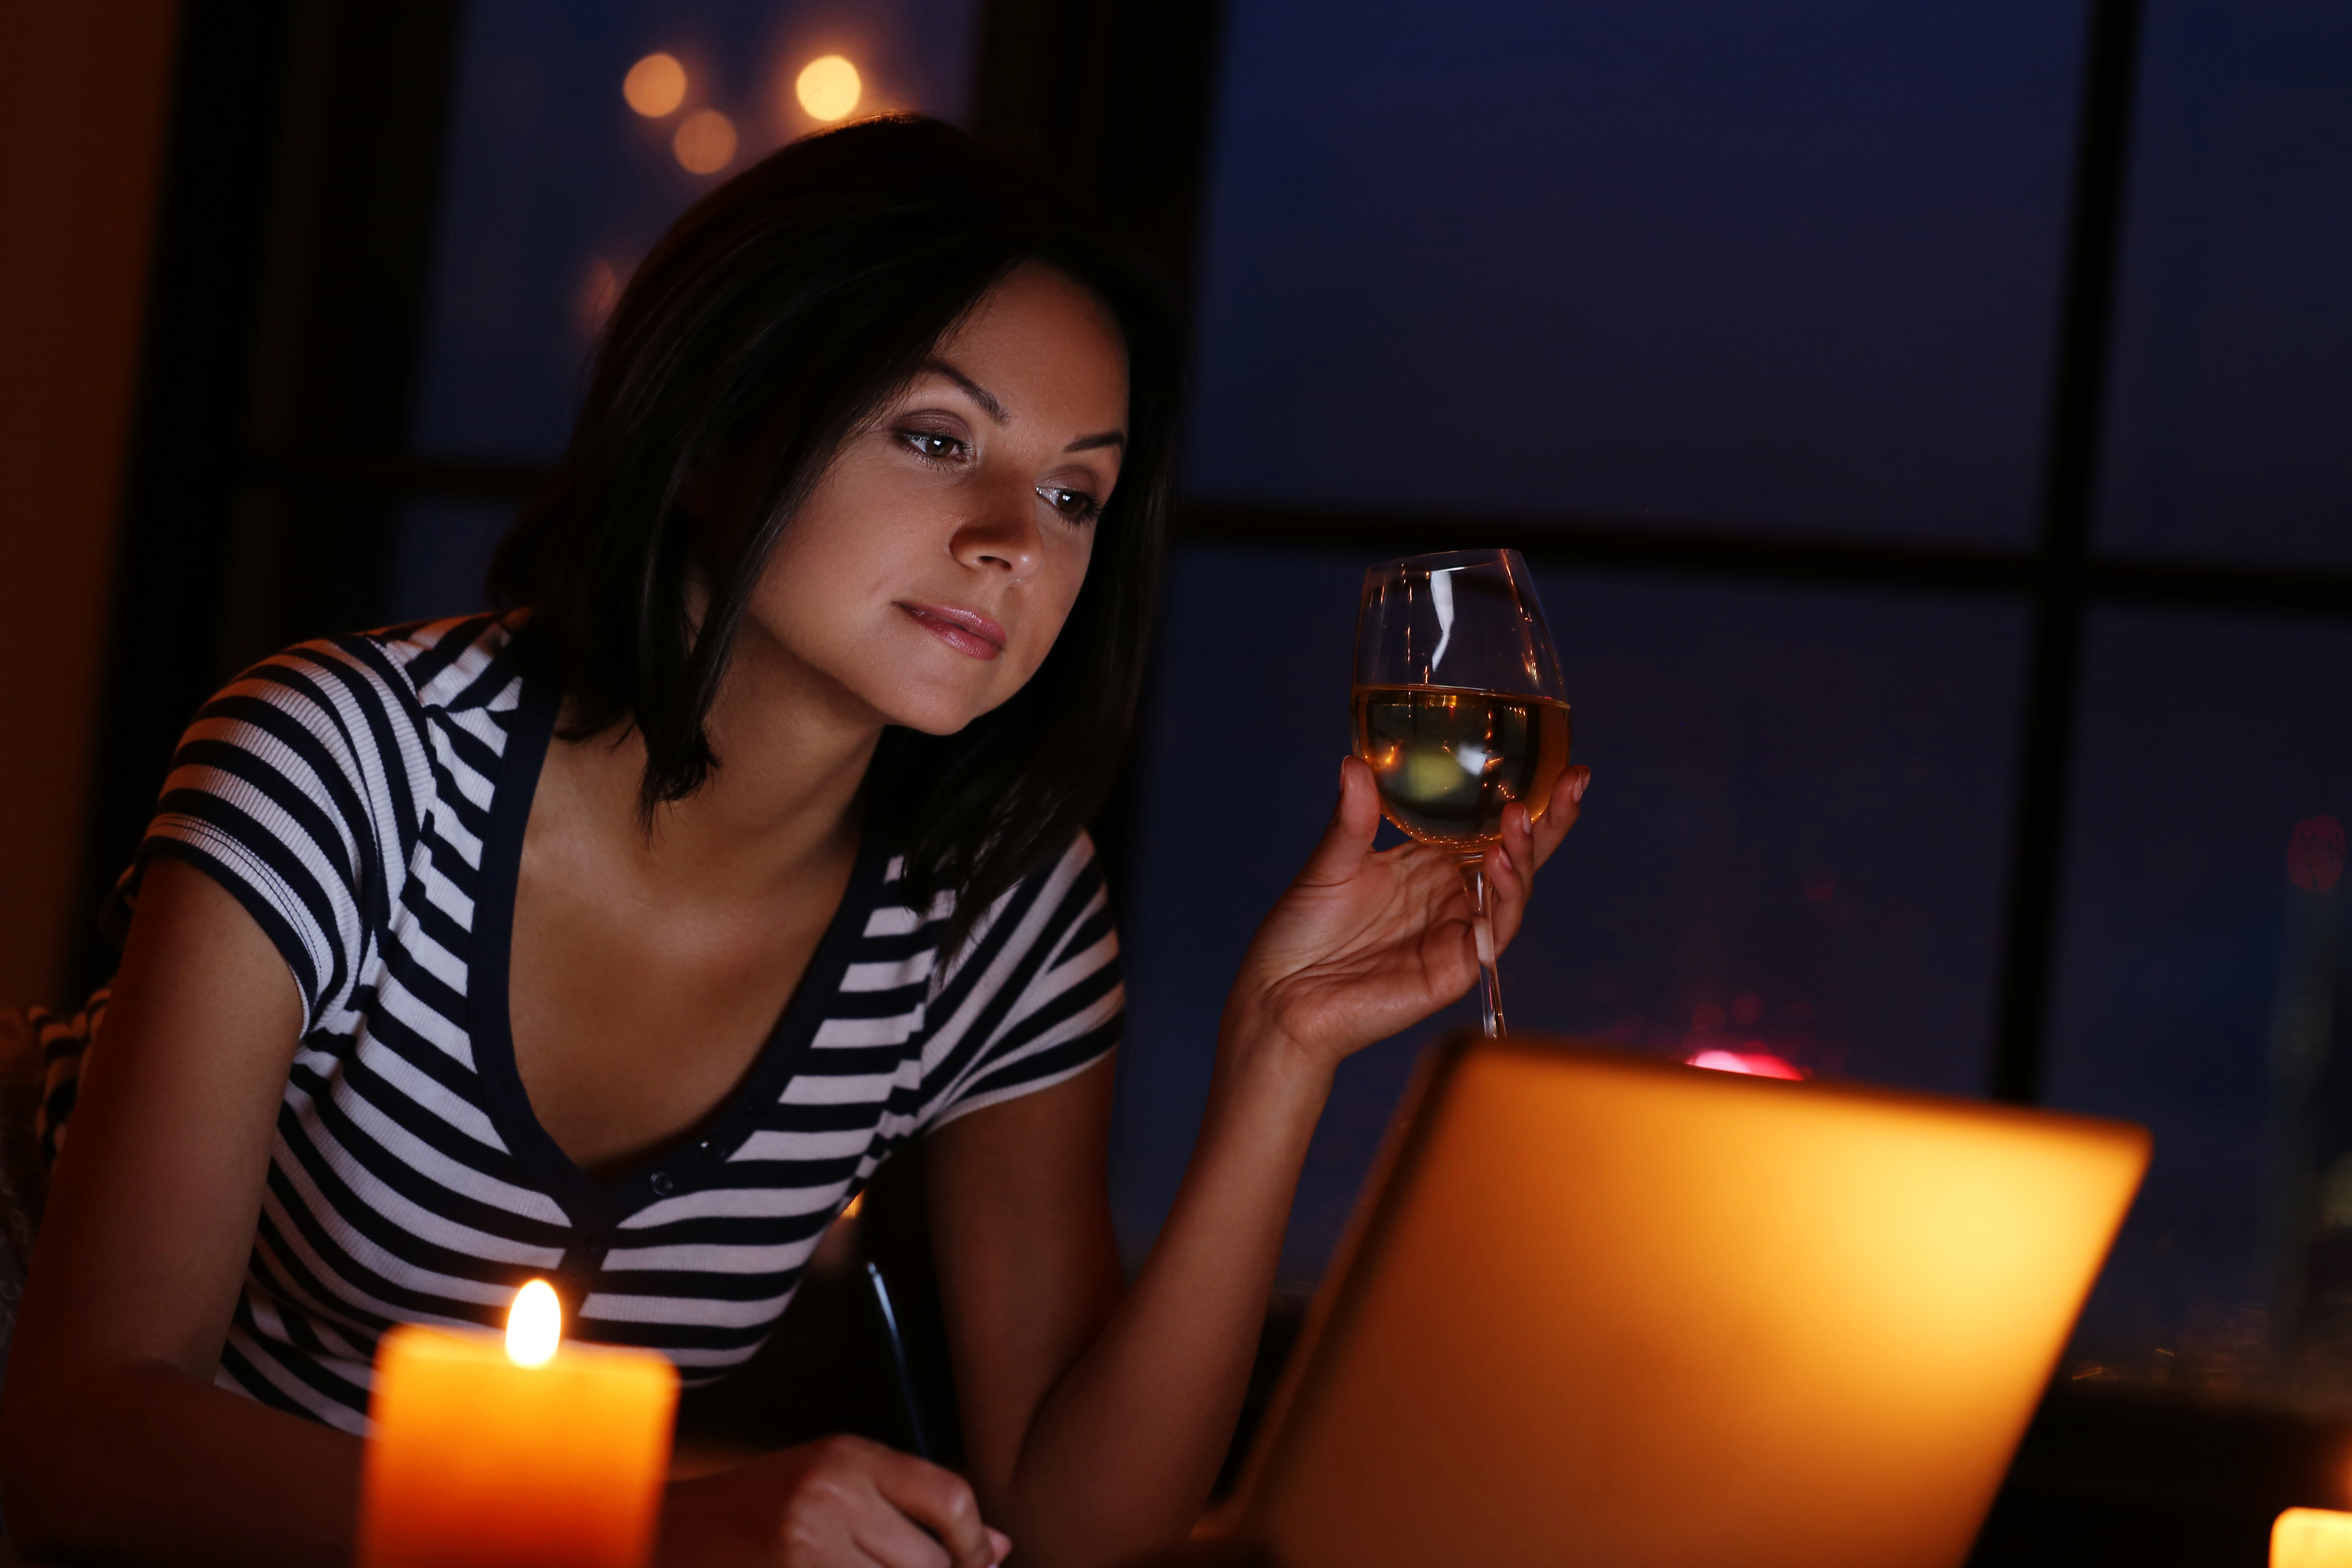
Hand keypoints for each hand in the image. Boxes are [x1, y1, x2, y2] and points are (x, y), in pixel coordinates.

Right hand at [658, 1435, 1010, 1567]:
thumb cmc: (757, 1512)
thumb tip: (1002, 1548)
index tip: (980, 1565)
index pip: (951, 1499)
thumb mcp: (834, 1486)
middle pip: (932, 1561)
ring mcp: (809, 1541)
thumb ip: (912, 1509)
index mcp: (851, 1457)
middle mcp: (834, 1493)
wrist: (668, 1534)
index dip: (976, 1546)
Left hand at [1222, 758, 1590, 1077]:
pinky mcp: (1455, 968)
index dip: (1523, 799)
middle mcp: (1449, 894)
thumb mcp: (1329, 864)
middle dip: (1550, 822)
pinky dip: (1503, 900)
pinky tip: (1497, 865)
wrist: (1281, 995)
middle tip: (1574, 783)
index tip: (1557, 765)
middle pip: (1514, 855)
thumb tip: (1354, 763)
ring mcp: (1456, 931)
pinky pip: (1493, 933)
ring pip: (1512, 891)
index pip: (1485, 826)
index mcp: (1426, 862)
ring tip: (1518, 820)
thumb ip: (1353, 819)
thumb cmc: (1300, 931)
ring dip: (1522, 854)